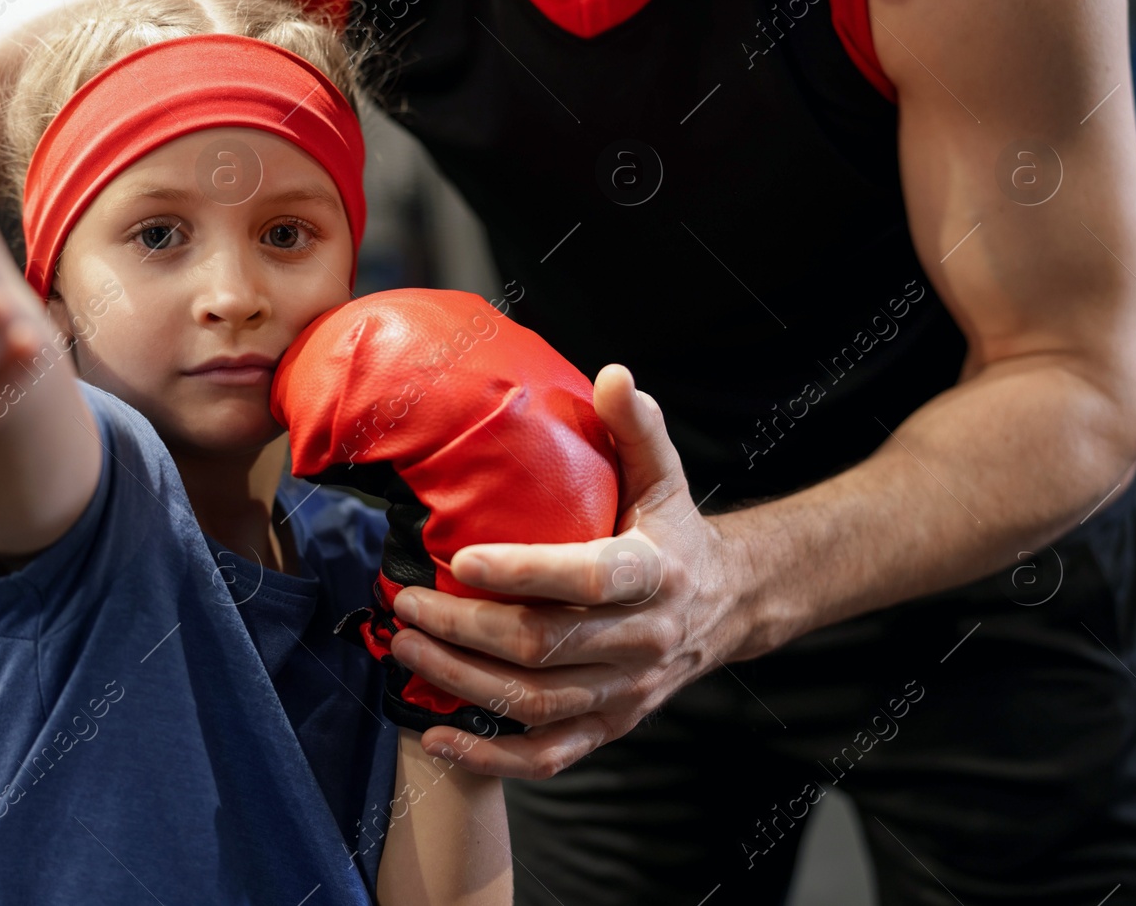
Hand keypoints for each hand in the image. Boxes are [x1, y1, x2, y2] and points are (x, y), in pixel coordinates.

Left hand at [386, 364, 775, 778]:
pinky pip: (548, 757)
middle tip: (406, 602)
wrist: (730, 606)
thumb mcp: (664, 477)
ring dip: (462, 683)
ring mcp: (626, 693)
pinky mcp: (611, 727)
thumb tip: (613, 376)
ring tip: (406, 648)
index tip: (460, 556)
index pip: (588, 579)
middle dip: (465, 629)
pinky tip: (435, 738)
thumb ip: (636, 429)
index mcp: (656, 575)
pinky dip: (489, 758)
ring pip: (535, 704)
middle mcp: (643, 642)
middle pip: (544, 648)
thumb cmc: (675, 533)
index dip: (524, 571)